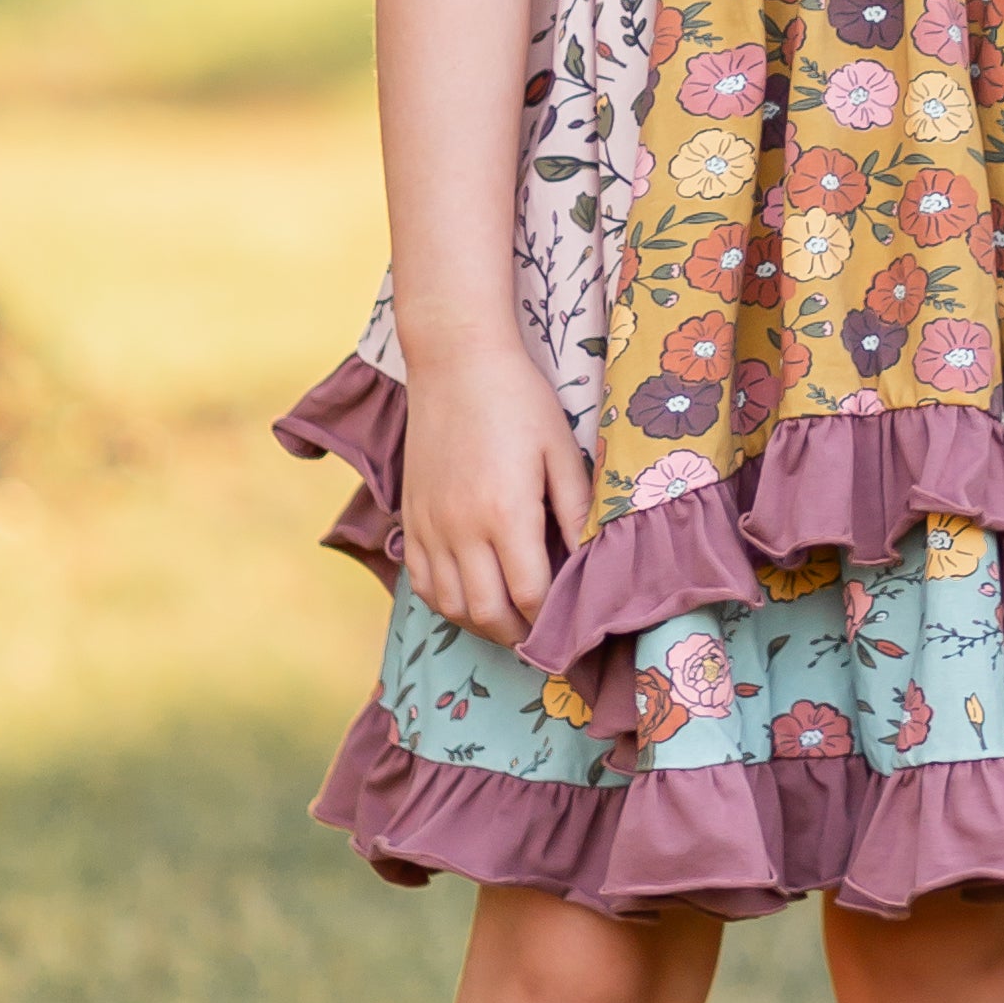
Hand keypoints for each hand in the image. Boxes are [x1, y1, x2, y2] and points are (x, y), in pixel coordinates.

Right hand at [398, 338, 593, 647]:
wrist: (454, 360)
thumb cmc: (518, 399)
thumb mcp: (561, 450)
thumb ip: (577, 511)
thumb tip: (592, 563)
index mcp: (505, 513)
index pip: (529, 596)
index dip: (552, 624)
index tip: (572, 634)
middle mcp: (460, 528)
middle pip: (487, 614)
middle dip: (519, 638)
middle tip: (545, 642)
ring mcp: (429, 525)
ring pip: (450, 606)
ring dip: (482, 626)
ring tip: (512, 625)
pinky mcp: (410, 518)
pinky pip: (422, 583)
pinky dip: (447, 604)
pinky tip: (471, 599)